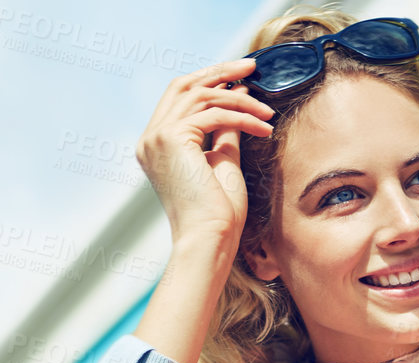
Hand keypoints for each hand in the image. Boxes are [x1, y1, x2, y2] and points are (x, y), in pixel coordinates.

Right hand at [135, 59, 274, 248]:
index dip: (210, 80)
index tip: (241, 78)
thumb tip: (239, 100)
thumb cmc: (218, 213)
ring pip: (202, 96)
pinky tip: (263, 127)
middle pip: (185, 84)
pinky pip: (213, 114)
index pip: (180, 95)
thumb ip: (225, 131)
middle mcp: (150, 137)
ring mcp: (157, 137)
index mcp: (157, 144)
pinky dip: (242, 117)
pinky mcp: (171, 139)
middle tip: (252, 67)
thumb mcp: (223, 161)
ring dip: (240, 100)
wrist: (210, 239)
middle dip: (221, 71)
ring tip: (267, 113)